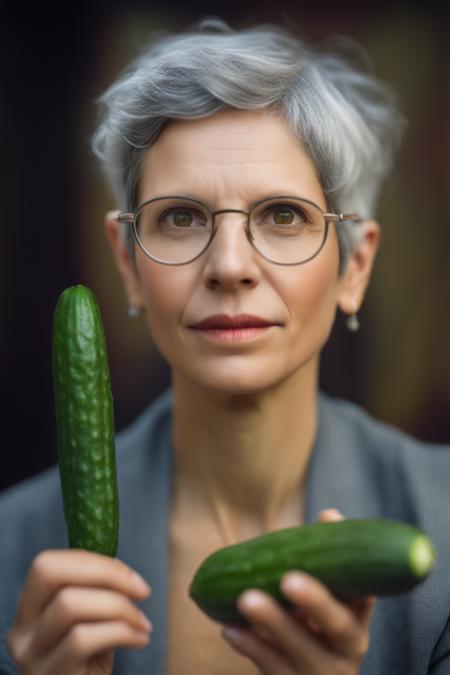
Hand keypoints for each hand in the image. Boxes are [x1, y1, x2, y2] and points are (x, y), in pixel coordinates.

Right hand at [6, 549, 151, 674]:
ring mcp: (31, 654)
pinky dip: (121, 632)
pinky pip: (83, 639)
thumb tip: (122, 570)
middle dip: (105, 573)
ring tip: (142, 623)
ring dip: (119, 607)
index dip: (92, 560)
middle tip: (142, 591)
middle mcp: (22, 629)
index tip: (130, 576)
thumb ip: (93, 593)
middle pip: (52, 573)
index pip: (49, 564)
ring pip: (70, 604)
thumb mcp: (88, 623)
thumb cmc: (91, 662)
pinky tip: (139, 639)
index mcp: (30, 608)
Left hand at [221, 509, 374, 673]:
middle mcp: (348, 650)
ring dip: (273, 624)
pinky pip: (272, 670)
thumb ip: (323, 558)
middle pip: (339, 628)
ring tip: (246, 599)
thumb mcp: (321, 596)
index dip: (357, 569)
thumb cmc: (311, 625)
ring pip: (301, 653)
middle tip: (289, 579)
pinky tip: (229, 629)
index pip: (365, 593)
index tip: (335, 545)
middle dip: (316, 602)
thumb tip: (331, 515)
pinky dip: (250, 647)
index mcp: (357, 619)